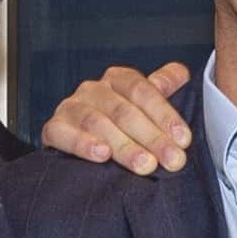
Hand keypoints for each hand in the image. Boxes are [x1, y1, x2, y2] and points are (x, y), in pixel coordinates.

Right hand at [45, 62, 193, 174]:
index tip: (183, 140)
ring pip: (98, 123)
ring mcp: (71, 108)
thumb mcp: (141, 104)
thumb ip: (161, 88)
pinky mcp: (53, 128)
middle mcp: (93, 89)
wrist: (77, 142)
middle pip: (124, 110)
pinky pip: (64, 135)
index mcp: (118, 80)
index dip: (165, 114)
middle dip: (152, 137)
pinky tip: (102, 155)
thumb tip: (182, 73)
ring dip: (124, 146)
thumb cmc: (118, 123)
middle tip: (172, 160)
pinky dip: (83, 144)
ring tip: (144, 165)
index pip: (142, 90)